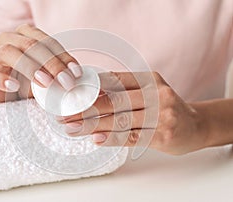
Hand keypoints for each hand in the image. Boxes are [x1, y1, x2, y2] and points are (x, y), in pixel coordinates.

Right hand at [0, 24, 81, 101]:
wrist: (5, 96)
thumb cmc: (29, 83)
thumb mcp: (47, 77)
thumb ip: (58, 75)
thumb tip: (76, 79)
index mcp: (27, 36)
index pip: (47, 42)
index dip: (63, 56)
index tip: (76, 73)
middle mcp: (10, 40)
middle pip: (30, 44)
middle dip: (51, 63)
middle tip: (65, 81)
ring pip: (8, 51)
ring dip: (29, 67)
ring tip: (45, 83)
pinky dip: (2, 79)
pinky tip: (14, 87)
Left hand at [58, 72, 207, 154]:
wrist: (195, 125)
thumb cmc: (164, 108)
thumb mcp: (148, 92)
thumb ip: (124, 91)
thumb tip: (90, 94)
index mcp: (149, 79)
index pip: (114, 80)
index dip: (90, 87)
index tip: (70, 95)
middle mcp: (156, 94)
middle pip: (114, 101)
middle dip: (85, 109)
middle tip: (63, 115)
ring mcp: (162, 115)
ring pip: (120, 120)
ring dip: (92, 125)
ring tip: (72, 128)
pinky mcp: (163, 135)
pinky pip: (131, 137)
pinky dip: (112, 138)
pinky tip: (95, 138)